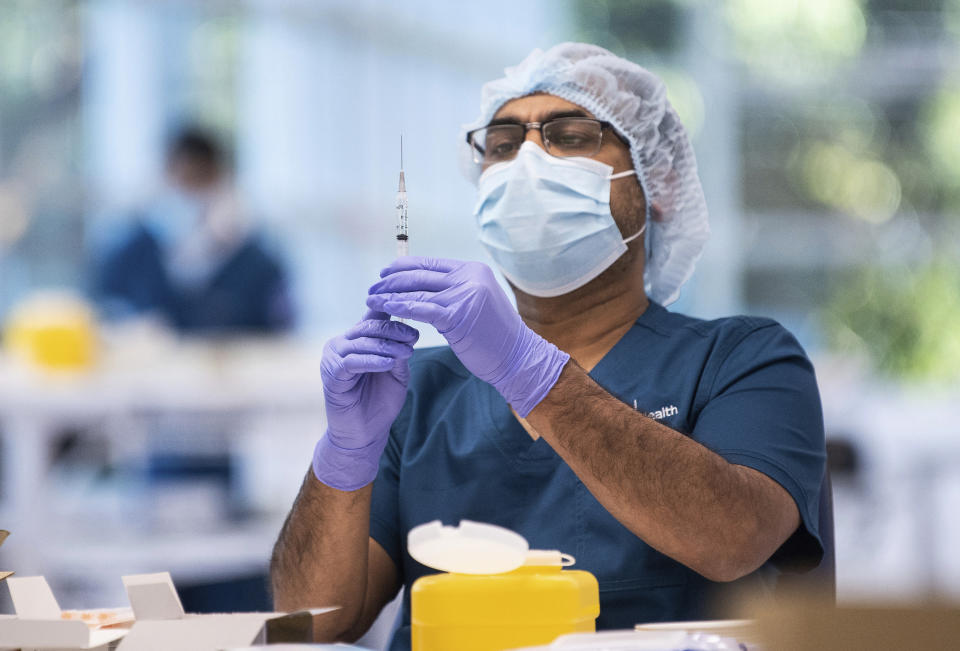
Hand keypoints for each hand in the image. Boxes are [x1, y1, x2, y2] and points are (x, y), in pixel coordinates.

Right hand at [312, 309, 418, 490]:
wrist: (365, 433)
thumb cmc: (380, 402)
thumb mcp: (396, 374)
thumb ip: (399, 353)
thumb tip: (408, 333)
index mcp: (356, 340)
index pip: (373, 317)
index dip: (392, 311)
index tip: (414, 311)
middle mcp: (341, 344)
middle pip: (368, 327)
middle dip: (394, 330)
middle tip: (414, 336)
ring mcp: (333, 358)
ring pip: (361, 342)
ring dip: (386, 346)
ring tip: (406, 352)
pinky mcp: (331, 374)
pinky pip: (351, 362)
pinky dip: (371, 361)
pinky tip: (388, 364)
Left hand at [366, 257, 568, 416]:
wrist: (518, 357)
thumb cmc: (496, 337)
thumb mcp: (477, 304)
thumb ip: (454, 292)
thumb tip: (423, 289)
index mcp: (473, 270)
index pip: (430, 263)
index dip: (404, 266)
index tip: (385, 273)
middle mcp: (469, 277)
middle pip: (420, 274)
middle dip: (391, 280)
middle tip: (373, 288)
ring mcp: (464, 294)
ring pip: (416, 289)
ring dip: (389, 294)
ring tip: (372, 300)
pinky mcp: (457, 314)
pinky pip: (420, 308)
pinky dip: (399, 307)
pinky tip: (386, 309)